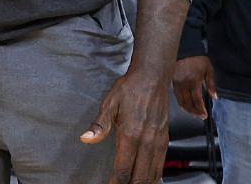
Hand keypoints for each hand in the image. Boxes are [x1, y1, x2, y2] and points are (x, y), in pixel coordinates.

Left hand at [80, 69, 170, 183]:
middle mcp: (147, 142)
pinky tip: (147, 178)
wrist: (152, 77)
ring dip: (143, 183)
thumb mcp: (109, 104)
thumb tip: (86, 139)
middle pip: (140, 177)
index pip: (124, 169)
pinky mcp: (165, 140)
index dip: (116, 182)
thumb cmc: (130, 89)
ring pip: (153, 174)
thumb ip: (99, 125)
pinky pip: (161, 165)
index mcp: (131, 135)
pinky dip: (153, 176)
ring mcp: (158, 142)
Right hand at [173, 55, 217, 119]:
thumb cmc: (198, 59)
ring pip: (181, 100)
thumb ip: (211, 84)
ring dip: (187, 109)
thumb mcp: (208, 69)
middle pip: (188, 103)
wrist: (185, 49)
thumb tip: (215, 97)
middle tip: (200, 116)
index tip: (204, 115)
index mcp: (194, 81)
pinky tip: (184, 106)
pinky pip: (176, 95)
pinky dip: (180, 102)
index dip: (200, 109)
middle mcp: (184, 84)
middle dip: (194, 112)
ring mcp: (177, 83)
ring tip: (193, 113)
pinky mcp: (172, 81)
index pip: (197, 100)